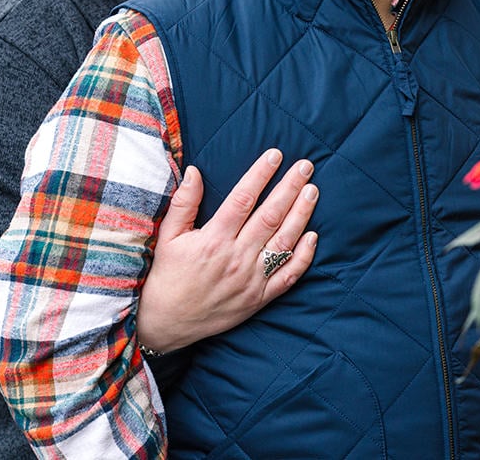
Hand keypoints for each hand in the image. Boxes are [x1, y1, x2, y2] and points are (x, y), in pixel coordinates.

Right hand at [135, 149, 317, 352]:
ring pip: (284, 242)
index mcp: (213, 240)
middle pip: (270, 216)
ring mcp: (251, 279)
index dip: (261, 174)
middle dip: (290, 188)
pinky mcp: (259, 298)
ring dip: (301, 215)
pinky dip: (304, 256)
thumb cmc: (166, 278)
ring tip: (313, 191)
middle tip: (306, 166)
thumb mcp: (167, 238)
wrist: (166, 325)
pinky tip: (313, 236)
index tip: (275, 155)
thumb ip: (183, 204)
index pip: (243, 199)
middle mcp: (236, 258)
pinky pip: (288, 276)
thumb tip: (195, 171)